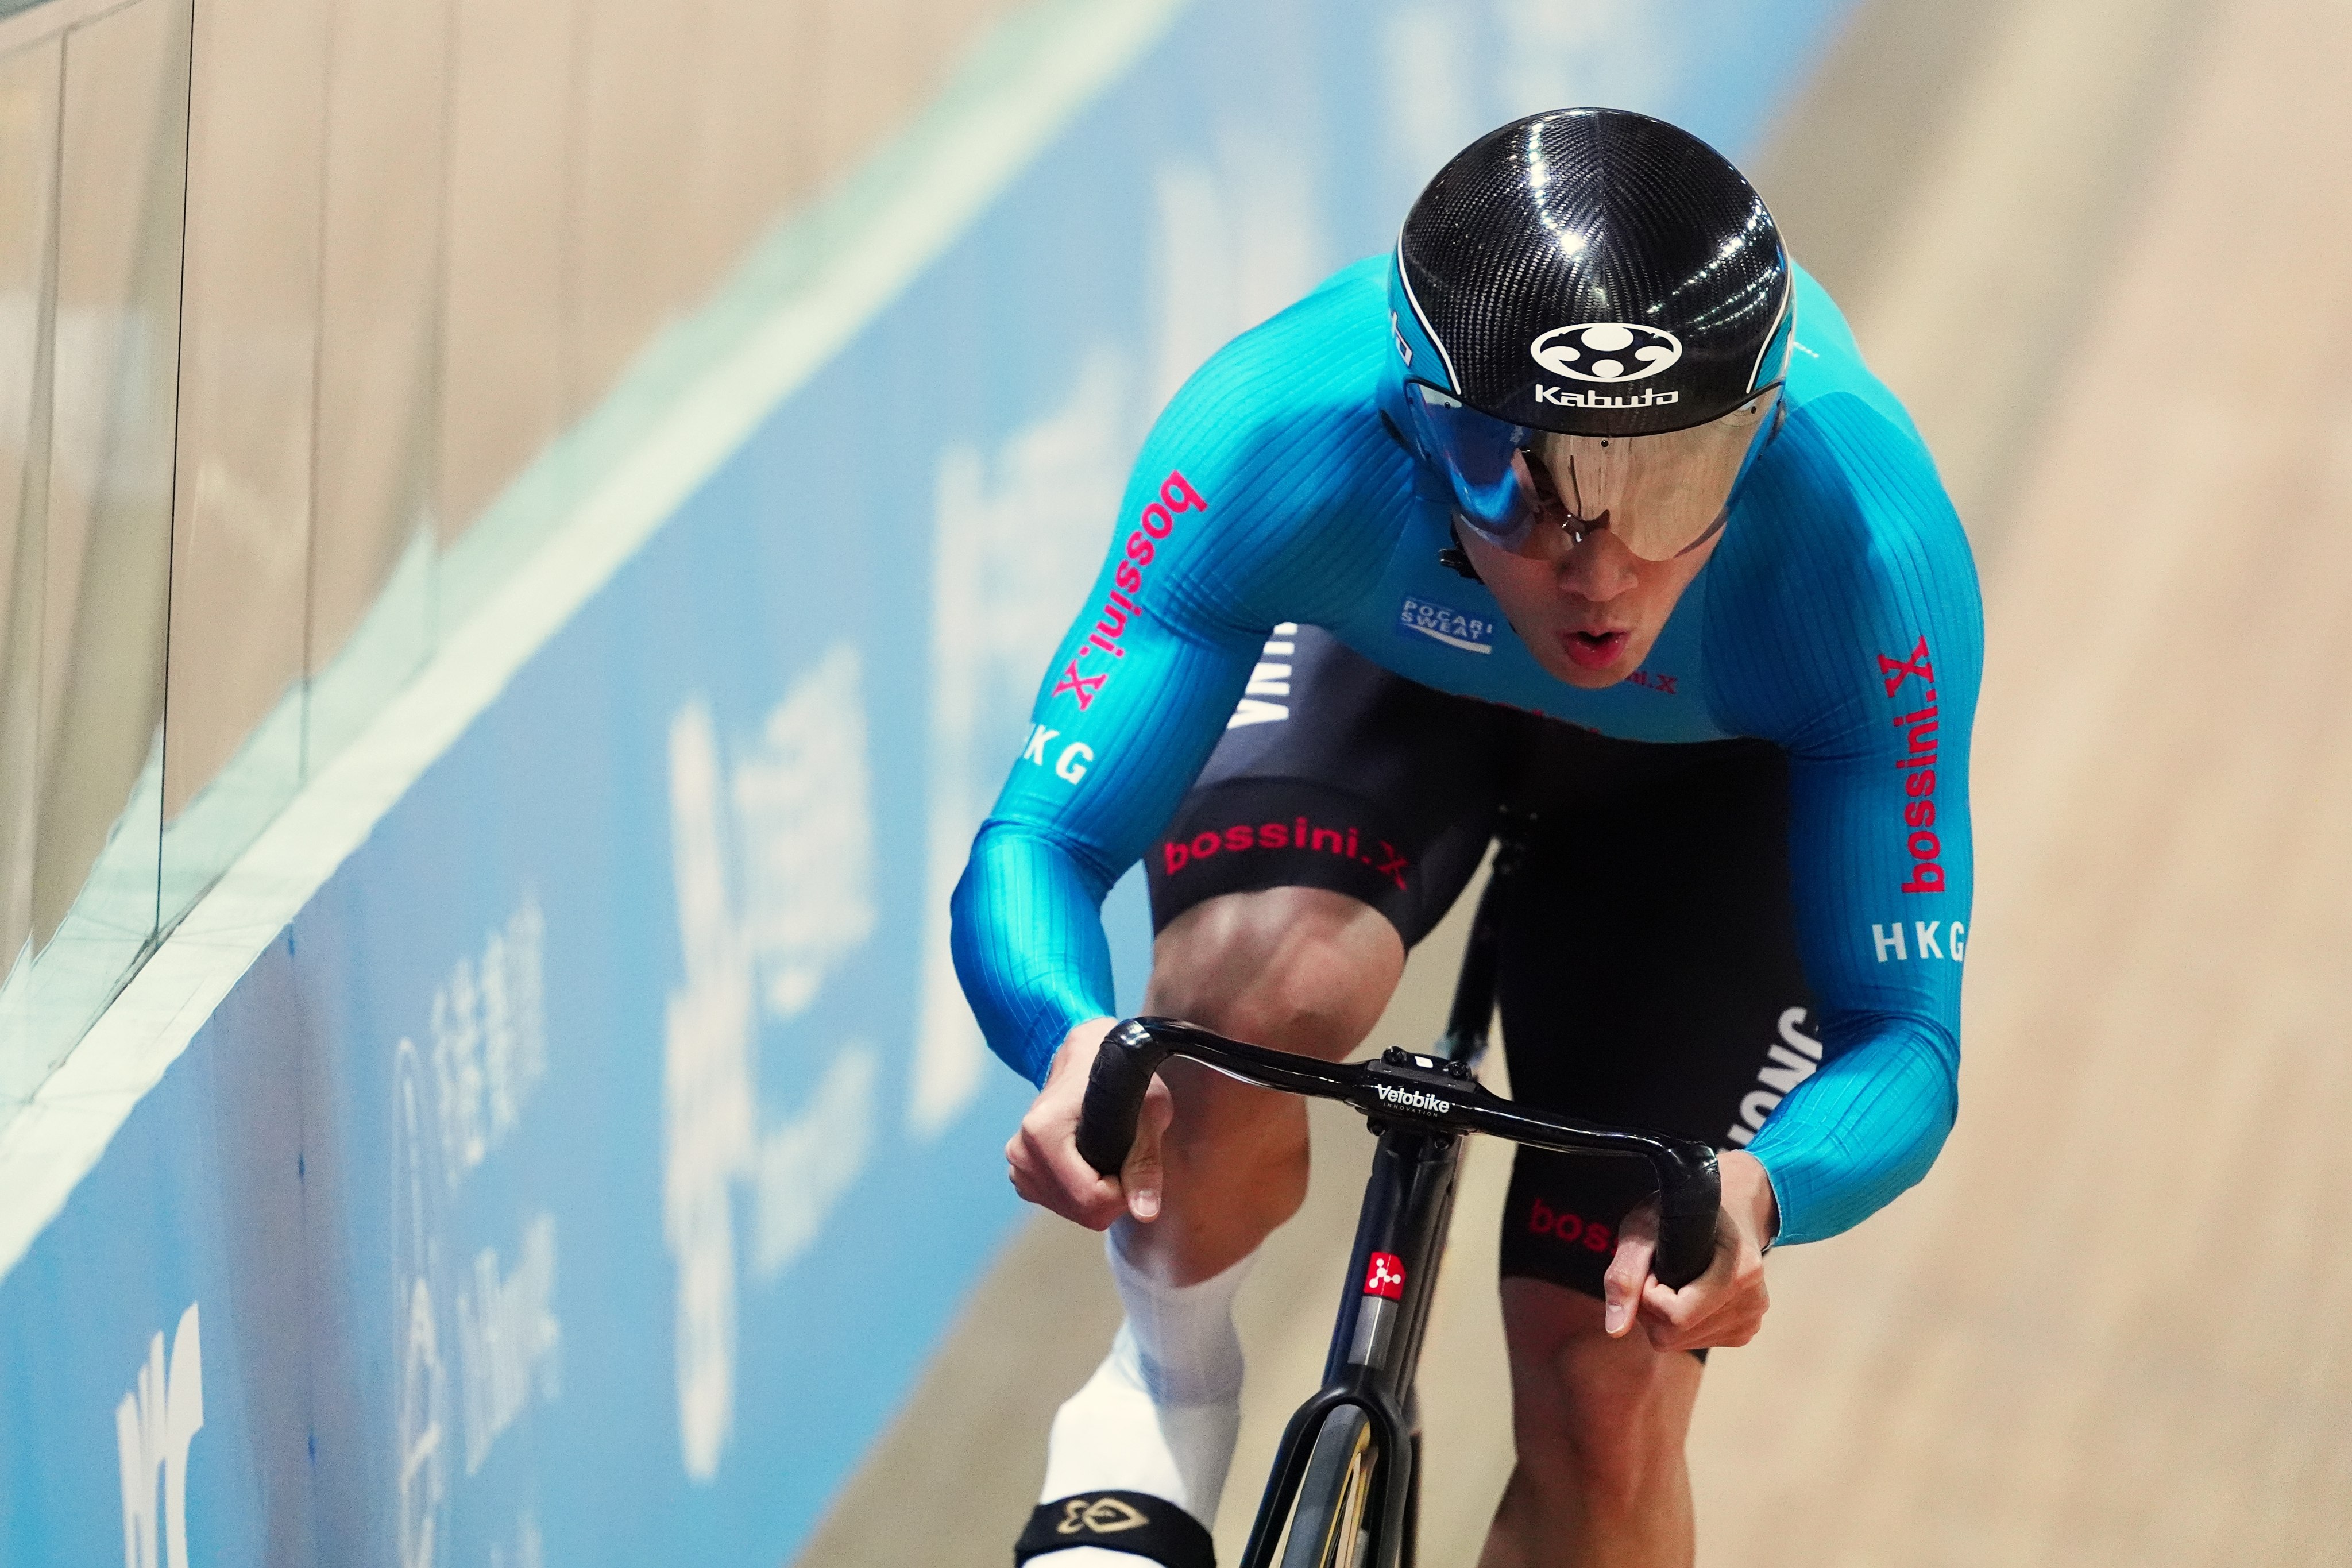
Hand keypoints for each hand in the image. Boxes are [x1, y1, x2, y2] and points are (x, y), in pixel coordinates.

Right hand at [1004, 1018, 1174, 1229]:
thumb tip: (1144, 1212)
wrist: (1088, 1053)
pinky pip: (1059, 1204)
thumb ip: (1145, 1162)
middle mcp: (1022, 1150)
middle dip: (1113, 1195)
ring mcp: (1018, 1163)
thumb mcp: (1147, 1109)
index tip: (1135, 1163)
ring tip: (1108, 1154)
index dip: (1125, 1192)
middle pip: (1080, 1210)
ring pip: (1071, 1211)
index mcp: (1043, 1132)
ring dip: (1098, 1195)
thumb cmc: (1120, 1073)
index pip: (1090, 1198)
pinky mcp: (1020, 1171)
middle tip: (1125, 1157)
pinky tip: (1090, 1163)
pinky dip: (1081, 1193)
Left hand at [1600, 1151, 1778, 1351]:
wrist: (1724, 1209)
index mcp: (1741, 1270)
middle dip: (1651, 1308)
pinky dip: (1679, 1324)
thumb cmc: (1681, 1211)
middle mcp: (1753, 1301)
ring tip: (1673, 1279)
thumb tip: (1615, 1330)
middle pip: (1675, 1335)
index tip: (1650, 1266)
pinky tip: (1686, 1293)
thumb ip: (1626, 1275)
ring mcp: (1752, 1319)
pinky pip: (1695, 1343)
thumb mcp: (1644, 1228)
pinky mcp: (1745, 1331)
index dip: (1648, 1295)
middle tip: (1656, 1272)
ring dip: (1663, 1316)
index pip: (1676, 1316)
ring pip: (1682, 1342)